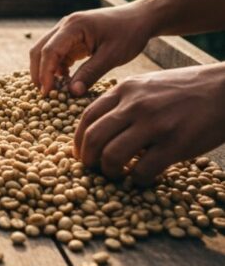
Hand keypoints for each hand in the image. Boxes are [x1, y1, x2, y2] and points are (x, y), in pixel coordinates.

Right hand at [30, 3, 153, 96]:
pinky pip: (56, 53)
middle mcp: (66, 25)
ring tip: (55, 90)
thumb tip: (71, 93)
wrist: (141, 18)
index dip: (45, 73)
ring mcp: (67, 30)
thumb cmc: (129, 33)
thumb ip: (91, 73)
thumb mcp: (112, 56)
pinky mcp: (72, 37)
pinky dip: (56, 68)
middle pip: (40, 50)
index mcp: (74, 26)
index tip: (47, 93)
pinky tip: (66, 80)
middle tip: (44, 94)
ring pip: (45, 52)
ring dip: (46, 71)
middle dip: (39, 73)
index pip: (50, 51)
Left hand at [74, 64, 224, 183]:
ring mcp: (155, 124)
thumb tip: (99, 129)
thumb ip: (123, 102)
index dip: (78, 142)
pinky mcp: (175, 144)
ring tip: (119, 175)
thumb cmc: (186, 90)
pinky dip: (138, 181)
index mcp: (125, 90)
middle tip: (95, 171)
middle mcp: (135, 105)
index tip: (81, 155)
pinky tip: (144, 178)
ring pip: (112, 157)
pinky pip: (142, 171)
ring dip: (110, 173)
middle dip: (88, 161)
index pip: (86, 118)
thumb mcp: (148, 85)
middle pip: (92, 139)